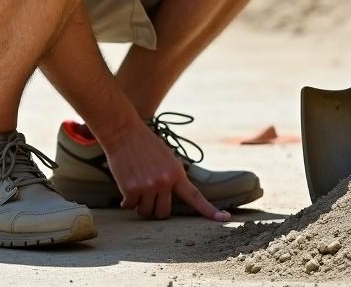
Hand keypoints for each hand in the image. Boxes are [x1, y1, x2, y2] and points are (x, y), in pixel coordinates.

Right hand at [100, 121, 230, 221]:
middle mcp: (164, 182)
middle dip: (156, 209)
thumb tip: (174, 191)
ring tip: (137, 189)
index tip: (226, 219)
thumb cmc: (145, 144)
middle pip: (164, 213)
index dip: (210, 211)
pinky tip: (126, 187)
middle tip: (149, 197)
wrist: (124, 132)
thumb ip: (173, 175)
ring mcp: (148, 186)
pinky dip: (126, 201)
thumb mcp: (167, 157)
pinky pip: (129, 206)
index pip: (196, 197)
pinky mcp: (131, 189)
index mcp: (176, 173)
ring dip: (141, 206)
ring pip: (146, 212)